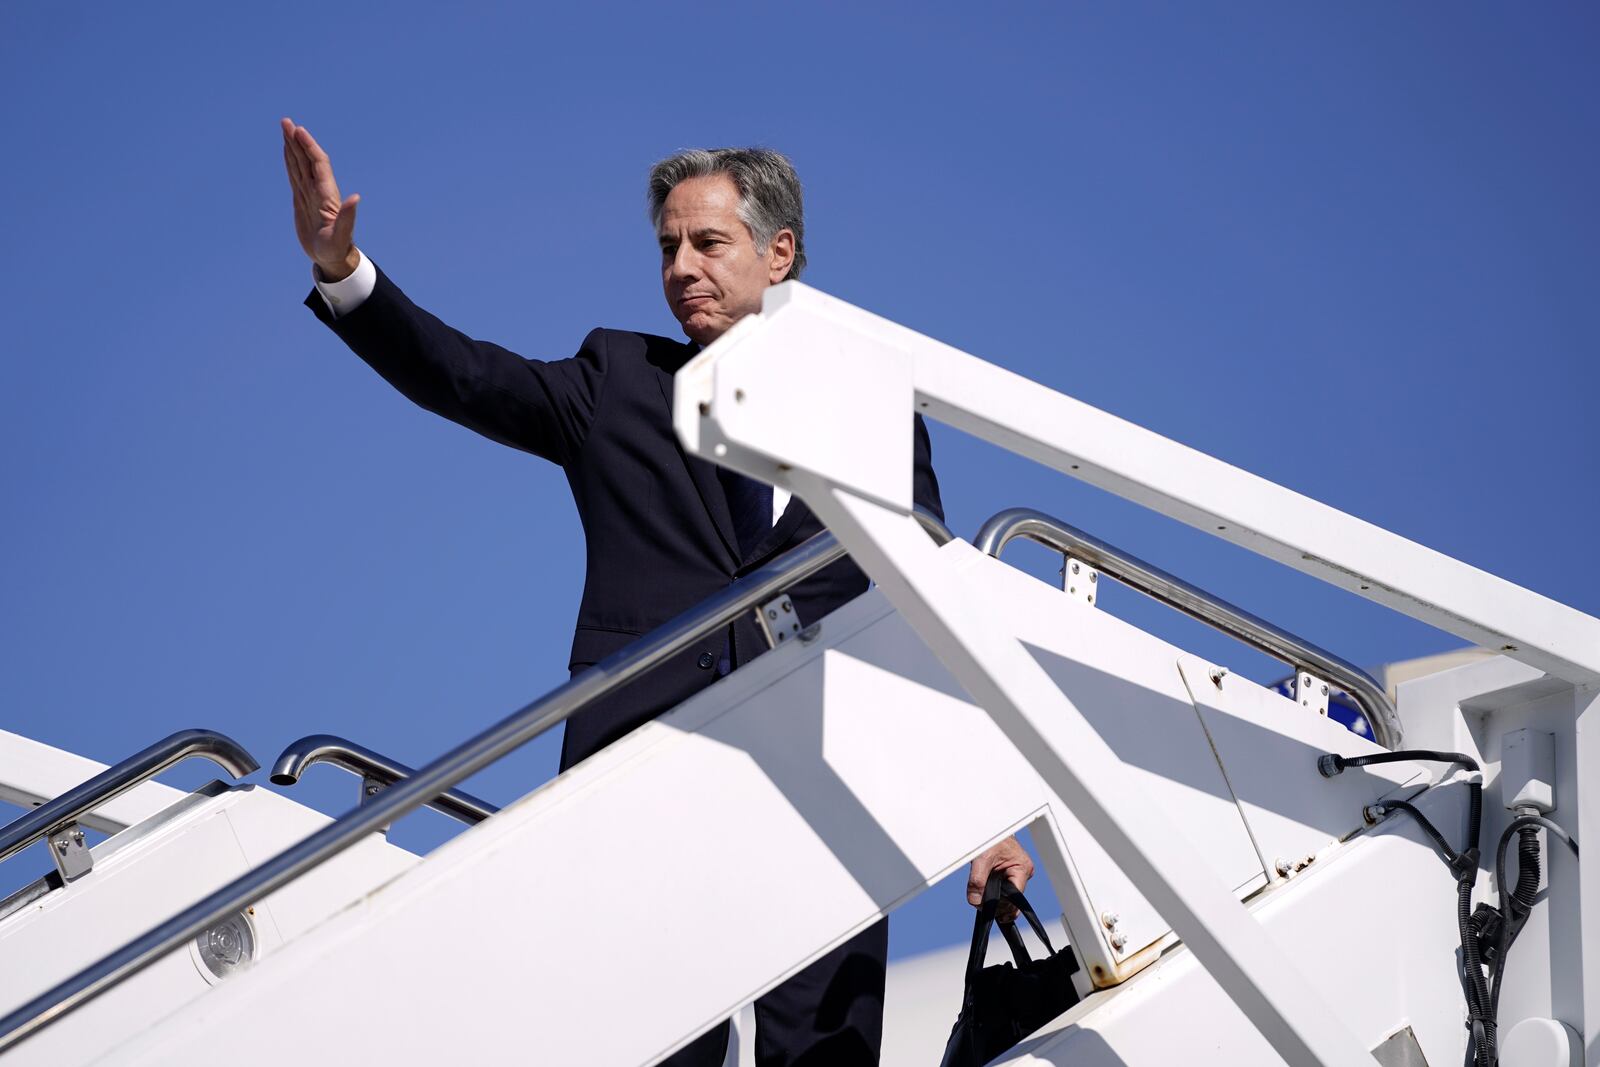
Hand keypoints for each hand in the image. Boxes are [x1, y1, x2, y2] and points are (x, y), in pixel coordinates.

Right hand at [281, 117, 360, 280]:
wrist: (333, 258)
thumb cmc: (338, 249)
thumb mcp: (342, 235)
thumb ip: (348, 217)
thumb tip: (356, 198)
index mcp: (327, 195)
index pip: (318, 165)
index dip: (309, 147)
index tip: (299, 131)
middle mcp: (319, 190)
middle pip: (307, 159)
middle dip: (297, 141)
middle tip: (286, 122)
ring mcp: (310, 194)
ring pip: (300, 165)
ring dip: (293, 147)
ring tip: (285, 129)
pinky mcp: (302, 200)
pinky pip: (295, 176)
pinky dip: (290, 162)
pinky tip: (287, 153)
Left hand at [967, 836, 1034, 922]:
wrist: (988, 827)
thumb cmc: (991, 837)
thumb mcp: (981, 859)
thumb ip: (976, 881)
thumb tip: (975, 901)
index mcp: (1022, 868)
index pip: (1015, 896)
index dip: (1004, 907)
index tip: (993, 914)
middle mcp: (1023, 872)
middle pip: (1011, 899)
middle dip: (997, 903)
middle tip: (980, 903)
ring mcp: (1017, 873)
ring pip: (1006, 895)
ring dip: (994, 897)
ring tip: (981, 895)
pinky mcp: (1009, 874)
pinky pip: (1003, 889)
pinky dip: (993, 892)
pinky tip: (984, 893)